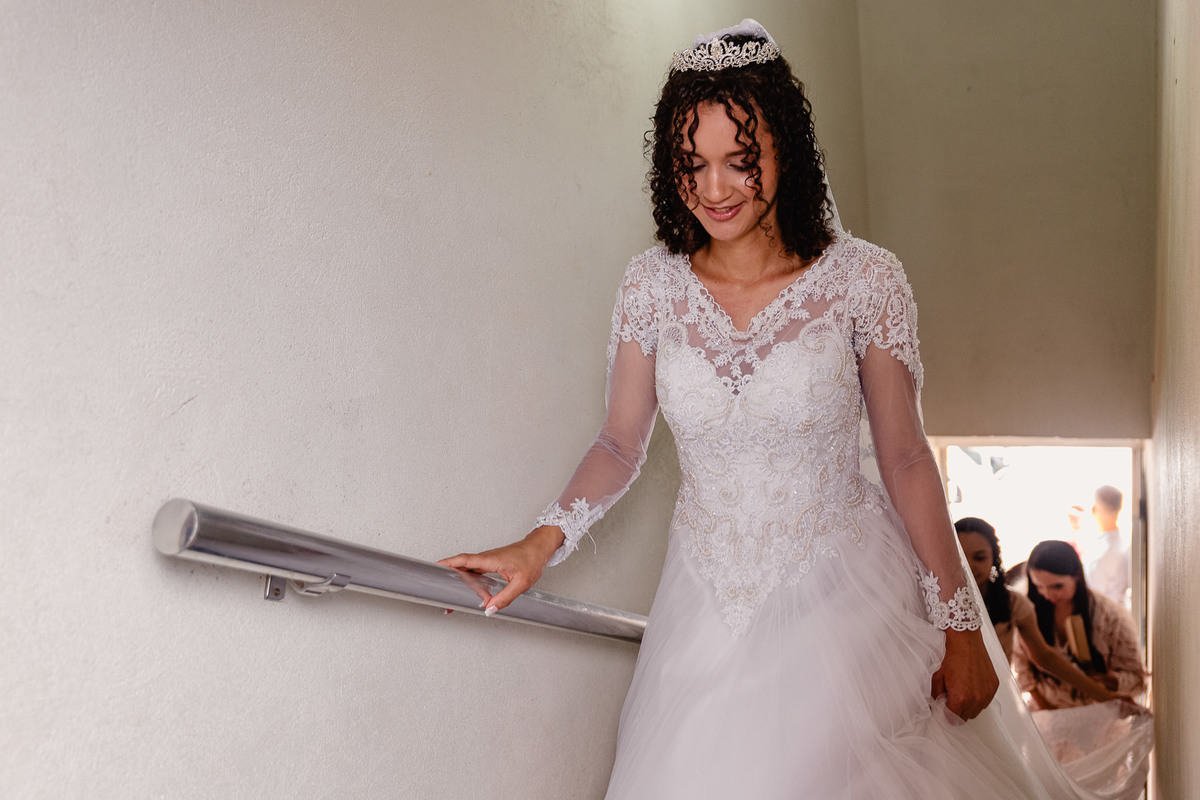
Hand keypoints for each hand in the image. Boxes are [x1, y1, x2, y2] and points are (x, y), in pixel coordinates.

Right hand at [438, 526, 562, 614]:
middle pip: (461, 566)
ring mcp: (487, 560)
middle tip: (439, 589)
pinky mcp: (490, 564)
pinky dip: (467, 579)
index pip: (465, 560)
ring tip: (450, 595)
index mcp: (490, 559)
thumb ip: (505, 598)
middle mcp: (486, 558)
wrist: (539, 548)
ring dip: (457, 579)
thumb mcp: (521, 583)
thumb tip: (490, 609)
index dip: (449, 563)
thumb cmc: (532, 559)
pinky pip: (474, 571)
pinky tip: (467, 589)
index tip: (436, 567)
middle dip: (448, 575)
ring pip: (467, 569)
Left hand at [930, 628, 998, 720]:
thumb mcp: (936, 676)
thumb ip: (935, 695)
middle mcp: (977, 698)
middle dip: (957, 711)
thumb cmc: (950, 655)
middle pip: (965, 717)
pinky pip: (986, 700)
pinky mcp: (994, 686)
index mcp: (961, 698)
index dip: (945, 714)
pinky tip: (970, 686)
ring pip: (977, 710)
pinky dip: (978, 698)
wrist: (965, 639)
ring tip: (961, 691)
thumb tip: (936, 704)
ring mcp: (987, 693)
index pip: (953, 719)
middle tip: (950, 698)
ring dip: (968, 706)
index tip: (943, 706)